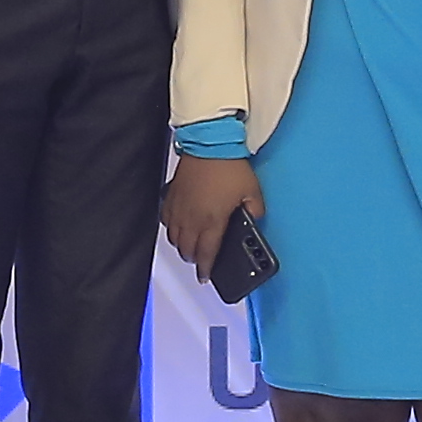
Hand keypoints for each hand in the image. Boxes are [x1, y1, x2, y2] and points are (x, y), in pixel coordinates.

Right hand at [163, 149, 261, 277]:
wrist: (209, 144)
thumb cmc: (229, 167)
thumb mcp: (252, 191)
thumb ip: (255, 210)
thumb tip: (254, 220)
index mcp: (212, 221)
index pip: (206, 254)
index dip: (205, 269)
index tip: (205, 277)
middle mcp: (192, 218)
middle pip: (187, 250)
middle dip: (194, 259)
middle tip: (201, 261)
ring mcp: (179, 208)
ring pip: (174, 238)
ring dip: (182, 246)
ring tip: (190, 246)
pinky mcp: (171, 196)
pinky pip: (166, 220)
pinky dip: (171, 227)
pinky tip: (178, 226)